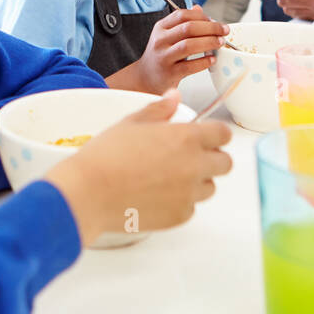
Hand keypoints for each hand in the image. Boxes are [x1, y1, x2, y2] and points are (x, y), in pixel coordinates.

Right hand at [46, 90, 232, 246]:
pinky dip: (180, 202)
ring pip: (209, 187)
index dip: (215, 135)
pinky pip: (191, 208)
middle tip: (187, 158)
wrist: (88, 193)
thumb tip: (174, 97)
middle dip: (211, 159)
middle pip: (224, 163)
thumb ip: (159, 110)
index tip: (205, 137)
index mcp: (186, 138)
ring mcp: (189, 194)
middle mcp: (194, 165)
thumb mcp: (131, 123)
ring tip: (167, 178)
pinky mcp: (180, 216)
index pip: (223, 134)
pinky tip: (156, 195)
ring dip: (197, 182)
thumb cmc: (105, 155)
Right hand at [127, 6, 227, 93]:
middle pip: (188, 28)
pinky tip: (212, 59)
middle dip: (210, 28)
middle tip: (223, 31)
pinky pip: (189, 66)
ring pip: (189, 45)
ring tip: (220, 42)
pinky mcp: (169, 73)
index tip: (214, 20)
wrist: (146, 77)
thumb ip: (183, 23)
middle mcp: (160, 41)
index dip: (201, 16)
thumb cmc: (161, 55)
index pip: (182, 15)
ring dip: (209, 42)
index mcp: (161, 28)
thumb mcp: (167, 35)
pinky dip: (204, 62)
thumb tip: (199, 9)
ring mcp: (164, 57)